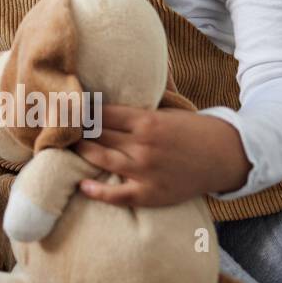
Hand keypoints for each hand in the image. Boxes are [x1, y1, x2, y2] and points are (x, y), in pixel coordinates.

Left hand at [73, 104, 250, 207]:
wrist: (225, 156)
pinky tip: (82, 184)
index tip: (64, 108)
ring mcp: (146, 170)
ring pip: (102, 159)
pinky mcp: (152, 193)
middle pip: (98, 135)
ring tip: (64, 147)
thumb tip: (118, 88)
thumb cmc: (193, 130)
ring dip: (81, 152)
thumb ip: (140, 105)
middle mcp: (143, 144)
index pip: (102, 113)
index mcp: (146, 120)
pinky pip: (119, 194)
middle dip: (76, 130)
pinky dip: (98, 191)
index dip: (81, 111)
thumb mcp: (167, 110)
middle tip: (55, 126)